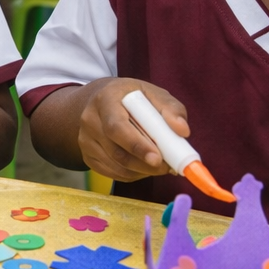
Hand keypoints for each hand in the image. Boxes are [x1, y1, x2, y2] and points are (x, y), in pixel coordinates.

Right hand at [75, 78, 189, 180]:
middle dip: (144, 164)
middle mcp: (89, 119)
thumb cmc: (132, 98)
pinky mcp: (87, 155)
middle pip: (116, 151)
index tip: (158, 158)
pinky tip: (143, 166)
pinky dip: (132, 175)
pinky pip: (112, 173)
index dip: (137, 145)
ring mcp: (85, 139)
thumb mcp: (152, 93)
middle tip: (166, 167)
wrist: (102, 101)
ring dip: (141, 171)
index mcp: (105, 99)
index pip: (117, 127)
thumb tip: (183, 131)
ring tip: (160, 165)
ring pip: (116, 165)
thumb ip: (171, 108)